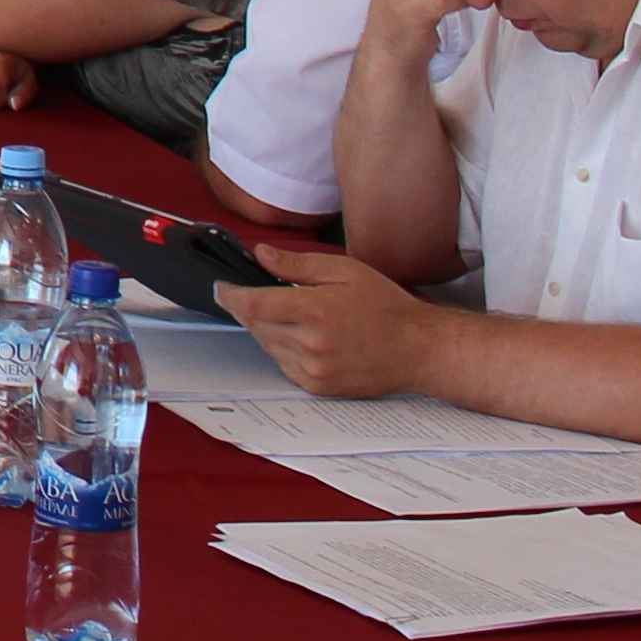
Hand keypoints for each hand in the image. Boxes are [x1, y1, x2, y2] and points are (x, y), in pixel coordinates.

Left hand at [215, 246, 448, 398]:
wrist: (418, 350)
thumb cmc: (387, 308)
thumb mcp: (345, 271)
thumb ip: (297, 264)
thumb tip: (262, 255)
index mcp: (316, 311)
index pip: (252, 305)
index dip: (229, 295)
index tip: (221, 288)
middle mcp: (311, 344)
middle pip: (255, 325)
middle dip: (250, 309)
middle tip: (261, 296)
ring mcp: (313, 369)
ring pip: (267, 346)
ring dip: (267, 329)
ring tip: (294, 316)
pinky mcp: (317, 386)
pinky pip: (283, 365)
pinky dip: (284, 349)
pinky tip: (306, 337)